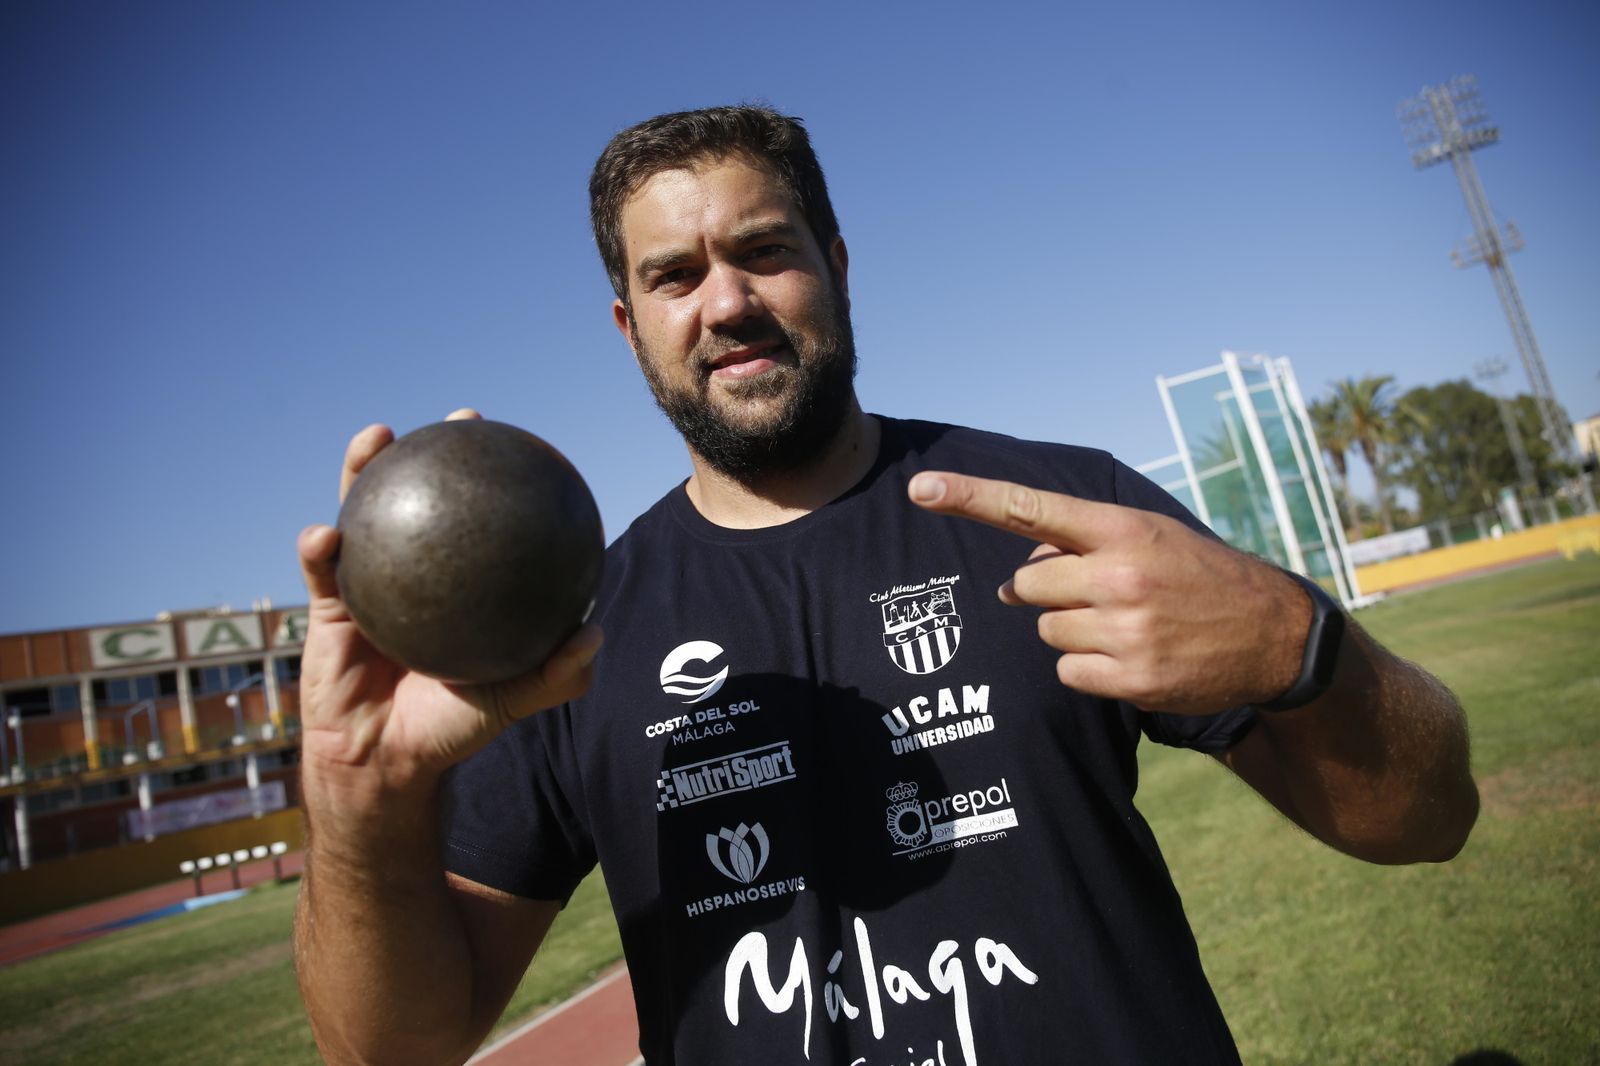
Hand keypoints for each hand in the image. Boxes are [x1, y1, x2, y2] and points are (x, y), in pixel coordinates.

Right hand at [297, 409, 601, 794]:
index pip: (484, 521)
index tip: (523, 446)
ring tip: (374, 438)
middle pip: (426, 499)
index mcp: (460, 584)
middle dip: (441, 451)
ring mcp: (371, 581)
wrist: (385, 763)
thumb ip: (556, 675)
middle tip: (460, 420)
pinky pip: (321, 569)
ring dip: (363, 470)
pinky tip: (324, 533)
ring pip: (365, 513)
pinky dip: (319, 546)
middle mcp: (418, 572)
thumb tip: (594, 633)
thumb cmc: (451, 728)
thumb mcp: (511, 702)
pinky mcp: (326, 606)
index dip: (502, 482)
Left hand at [908, 471, 1306, 714]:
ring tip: (1128, 625)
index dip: (971, 497)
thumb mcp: (1152, 538)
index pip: (1032, 509)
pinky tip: (1133, 656)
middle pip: (1028, 586)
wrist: (1275, 635)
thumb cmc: (1198, 577)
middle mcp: (1121, 575)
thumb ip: (1082, 547)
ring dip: (1073, 631)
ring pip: (1047, 632)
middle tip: (1100, 594)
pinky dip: (1089, 668)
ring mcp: (1127, 630)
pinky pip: (1068, 672)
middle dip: (1049, 593)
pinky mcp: (1133, 678)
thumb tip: (1014, 584)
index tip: (921, 487)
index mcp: (1123, 529)